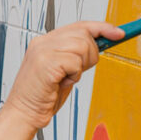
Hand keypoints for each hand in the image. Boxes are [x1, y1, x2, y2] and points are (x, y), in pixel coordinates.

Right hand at [5, 21, 122, 129]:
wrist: (24, 114)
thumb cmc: (42, 97)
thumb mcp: (62, 71)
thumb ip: (75, 55)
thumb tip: (99, 45)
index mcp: (45, 41)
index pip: (79, 25)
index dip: (101, 28)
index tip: (117, 33)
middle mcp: (43, 42)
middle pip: (83, 34)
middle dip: (91, 54)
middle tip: (78, 71)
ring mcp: (43, 51)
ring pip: (82, 46)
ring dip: (81, 66)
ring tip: (67, 78)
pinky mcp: (46, 63)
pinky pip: (74, 62)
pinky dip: (74, 75)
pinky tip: (61, 83)